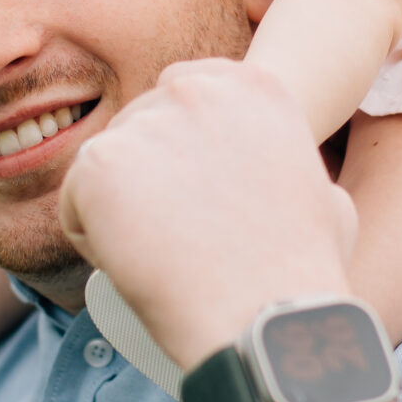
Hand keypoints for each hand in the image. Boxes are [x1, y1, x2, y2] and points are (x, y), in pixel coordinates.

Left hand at [58, 59, 357, 371]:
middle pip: (139, 128)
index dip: (181, 151)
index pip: (183, 94)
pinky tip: (133, 264)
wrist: (264, 317)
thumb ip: (294, 164)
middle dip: (148, 179)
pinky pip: (74, 203)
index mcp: (253, 84)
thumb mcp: (326, 197)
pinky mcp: (100, 163)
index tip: (198, 197)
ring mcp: (145, 122)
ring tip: (165, 258)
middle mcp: (196, 88)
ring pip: (106, 169)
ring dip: (120, 211)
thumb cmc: (300, 275)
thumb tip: (278, 172)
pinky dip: (91, 239)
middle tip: (182, 238)